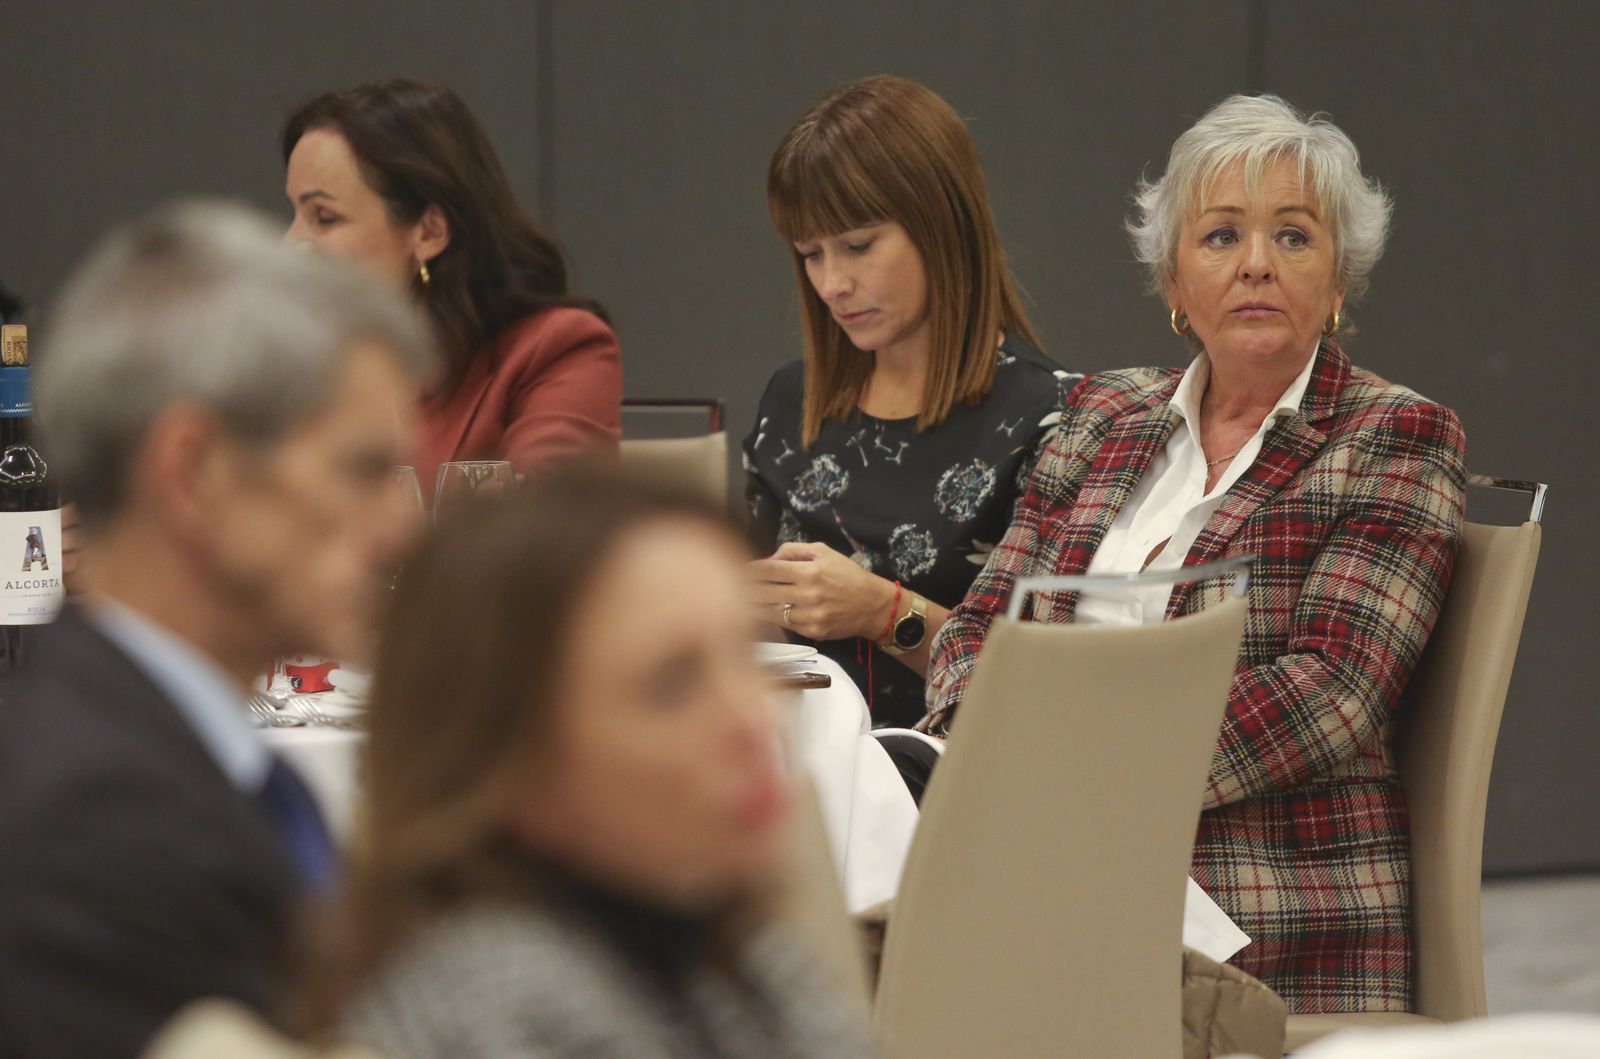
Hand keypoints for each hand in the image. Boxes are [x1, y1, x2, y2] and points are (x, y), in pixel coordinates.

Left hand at [749, 541, 896, 641]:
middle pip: (763, 592)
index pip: (768, 570)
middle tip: (731, 586)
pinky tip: (761, 614)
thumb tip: (768, 559)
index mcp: (810, 571)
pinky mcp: (812, 631)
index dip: (749, 570)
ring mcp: (810, 616)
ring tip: (739, 602)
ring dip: (751, 607)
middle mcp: (808, 594)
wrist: (873, 605)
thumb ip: (793, 551)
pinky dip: (770, 619)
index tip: (740, 570)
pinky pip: (783, 625)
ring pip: (769, 612)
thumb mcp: (824, 552)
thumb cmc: (848, 575)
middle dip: (744, 589)